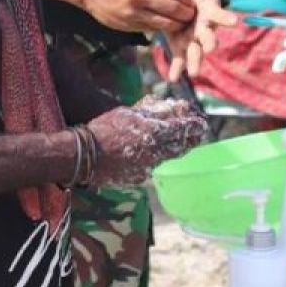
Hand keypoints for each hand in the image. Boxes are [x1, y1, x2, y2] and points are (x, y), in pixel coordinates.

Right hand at [86, 102, 206, 185]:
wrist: (84, 157)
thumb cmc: (105, 129)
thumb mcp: (129, 113)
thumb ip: (151, 112)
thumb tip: (171, 108)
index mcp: (154, 133)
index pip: (181, 129)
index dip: (193, 125)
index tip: (201, 123)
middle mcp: (155, 153)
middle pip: (179, 146)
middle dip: (189, 140)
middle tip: (196, 135)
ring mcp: (148, 168)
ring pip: (167, 157)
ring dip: (173, 149)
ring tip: (178, 143)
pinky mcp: (139, 178)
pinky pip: (151, 166)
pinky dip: (154, 158)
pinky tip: (149, 153)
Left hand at [163, 0, 240, 81]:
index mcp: (211, 13)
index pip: (219, 15)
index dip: (225, 18)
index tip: (234, 21)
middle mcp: (204, 28)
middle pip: (207, 37)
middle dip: (209, 43)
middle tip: (211, 49)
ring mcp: (192, 37)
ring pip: (194, 50)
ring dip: (194, 61)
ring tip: (193, 73)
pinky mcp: (179, 42)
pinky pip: (178, 56)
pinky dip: (176, 67)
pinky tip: (172, 78)